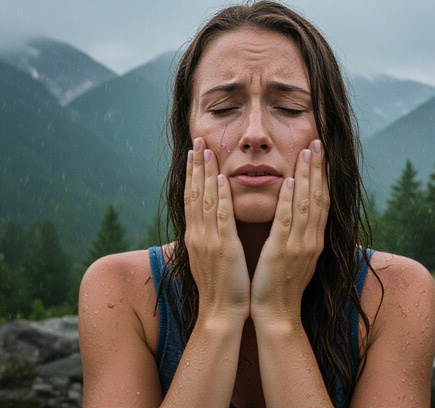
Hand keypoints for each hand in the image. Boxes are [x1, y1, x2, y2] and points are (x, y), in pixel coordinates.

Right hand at [184, 137, 250, 322]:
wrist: (220, 313)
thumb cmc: (220, 284)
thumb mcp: (210, 254)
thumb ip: (210, 232)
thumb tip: (211, 215)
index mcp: (195, 235)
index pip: (191, 197)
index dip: (192, 173)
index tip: (193, 152)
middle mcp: (197, 234)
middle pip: (193, 193)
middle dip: (195, 165)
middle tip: (196, 140)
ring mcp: (208, 241)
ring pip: (204, 200)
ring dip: (204, 173)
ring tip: (204, 149)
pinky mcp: (224, 249)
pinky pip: (220, 219)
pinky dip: (218, 198)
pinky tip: (219, 179)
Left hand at [250, 139, 329, 325]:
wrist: (277, 315)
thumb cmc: (282, 284)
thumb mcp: (296, 255)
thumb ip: (299, 232)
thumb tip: (298, 211)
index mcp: (313, 239)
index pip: (321, 201)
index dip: (322, 176)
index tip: (321, 154)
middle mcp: (311, 239)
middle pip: (319, 197)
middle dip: (318, 168)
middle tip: (318, 142)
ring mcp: (299, 246)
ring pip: (307, 204)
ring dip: (308, 176)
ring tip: (308, 151)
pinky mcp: (281, 253)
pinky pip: (287, 223)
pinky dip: (291, 201)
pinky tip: (291, 182)